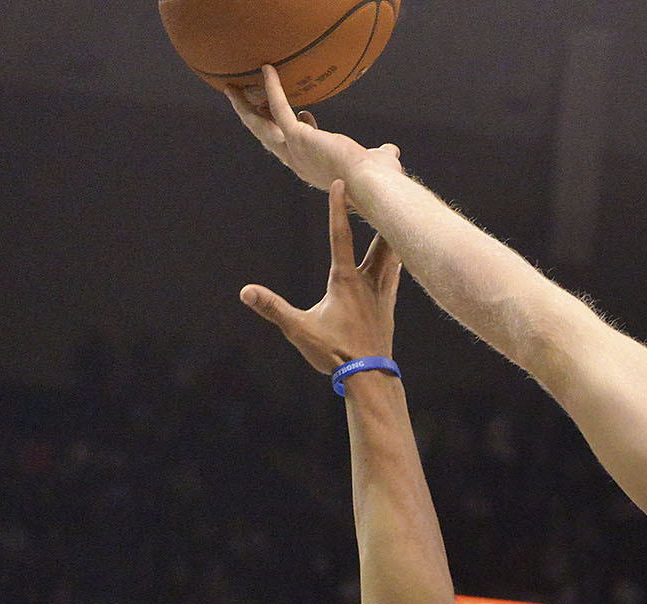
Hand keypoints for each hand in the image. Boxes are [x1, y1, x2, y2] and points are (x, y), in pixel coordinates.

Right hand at [229, 66, 401, 193]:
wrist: (374, 186)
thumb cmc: (379, 181)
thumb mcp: (377, 163)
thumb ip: (380, 156)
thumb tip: (390, 152)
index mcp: (314, 169)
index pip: (297, 148)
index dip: (298, 127)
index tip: (306, 113)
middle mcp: (299, 162)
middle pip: (267, 138)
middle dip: (253, 119)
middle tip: (240, 101)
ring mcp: (294, 151)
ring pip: (261, 125)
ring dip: (245, 106)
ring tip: (231, 87)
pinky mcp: (298, 137)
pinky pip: (279, 107)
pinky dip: (273, 87)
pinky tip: (268, 68)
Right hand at [242, 179, 400, 373]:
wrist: (369, 377)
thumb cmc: (335, 353)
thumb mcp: (299, 330)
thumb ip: (273, 308)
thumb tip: (246, 292)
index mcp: (345, 281)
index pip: (340, 236)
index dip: (338, 208)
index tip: (341, 182)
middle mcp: (368, 282)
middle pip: (379, 240)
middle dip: (380, 214)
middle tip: (386, 190)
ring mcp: (382, 294)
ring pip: (392, 256)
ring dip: (394, 235)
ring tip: (399, 217)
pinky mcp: (388, 308)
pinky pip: (395, 276)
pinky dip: (397, 261)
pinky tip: (401, 259)